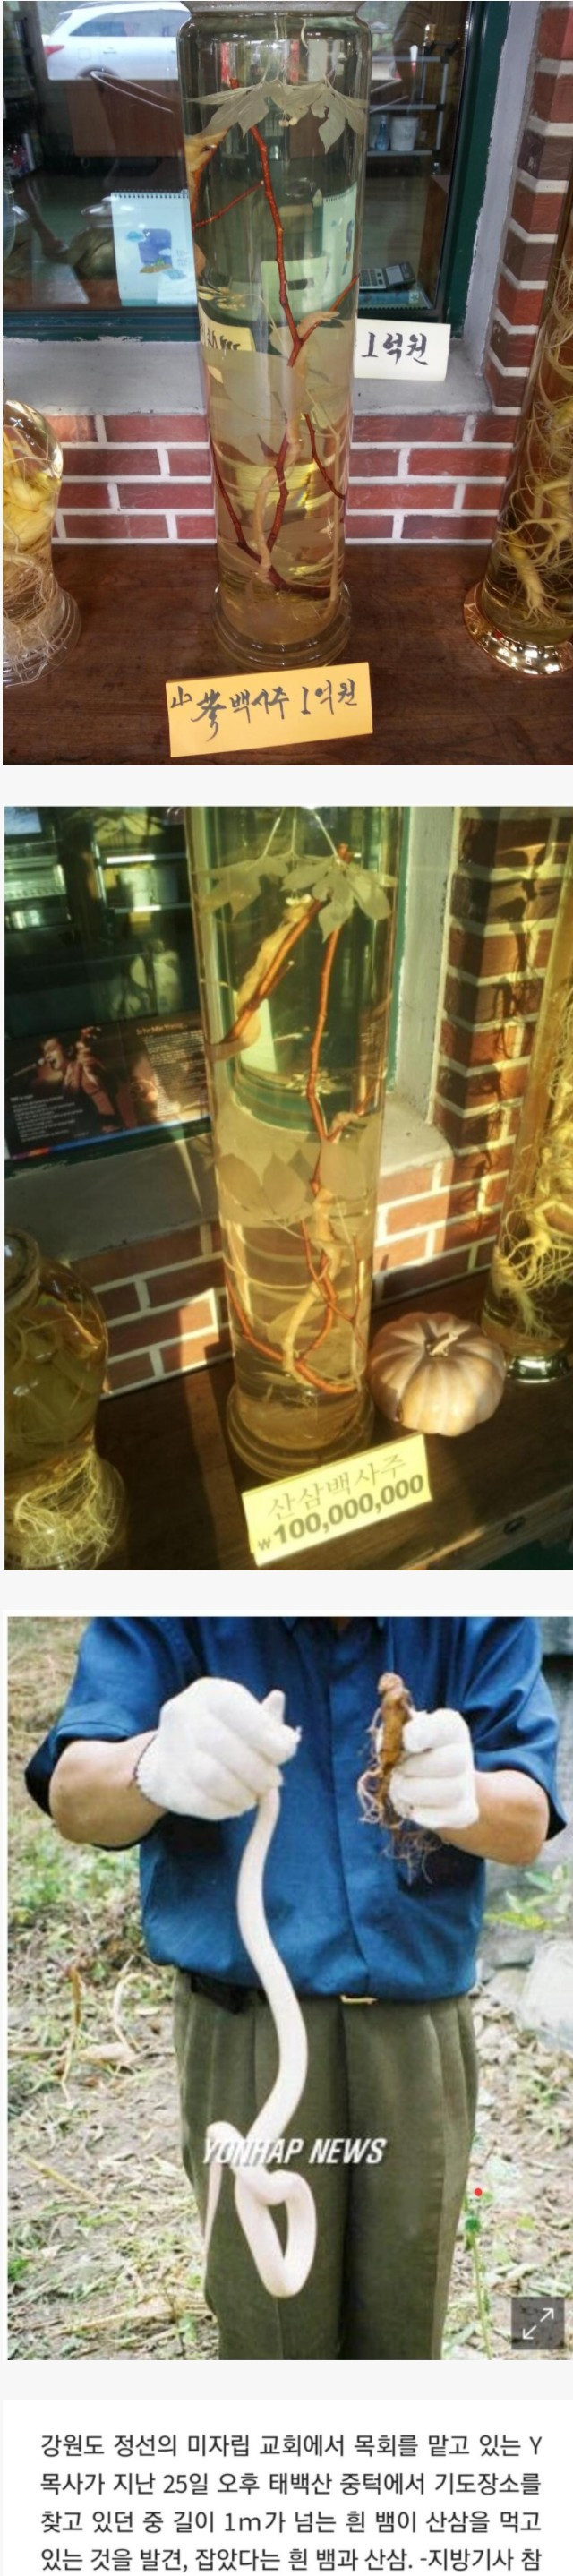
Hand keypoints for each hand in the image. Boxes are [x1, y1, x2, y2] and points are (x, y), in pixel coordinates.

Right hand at [135, 1676, 298, 1819]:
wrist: (170, 1754)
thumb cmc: (223, 1732)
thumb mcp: (247, 1717)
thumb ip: (270, 1726)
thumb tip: (289, 1739)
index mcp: (210, 1692)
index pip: (240, 1712)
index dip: (268, 1736)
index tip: (285, 1754)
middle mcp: (184, 1713)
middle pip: (228, 1747)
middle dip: (259, 1770)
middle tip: (272, 1781)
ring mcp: (170, 1748)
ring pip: (213, 1779)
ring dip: (243, 1793)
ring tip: (253, 1795)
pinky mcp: (165, 1782)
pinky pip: (201, 1802)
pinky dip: (226, 1807)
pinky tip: (235, 1804)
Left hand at [389, 1709, 479, 1831]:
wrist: (425, 1781)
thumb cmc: (406, 1752)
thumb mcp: (398, 1735)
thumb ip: (393, 1734)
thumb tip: (388, 1741)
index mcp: (449, 1727)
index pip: (446, 1726)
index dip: (426, 1732)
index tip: (408, 1740)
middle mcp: (462, 1753)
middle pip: (454, 1761)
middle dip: (418, 1767)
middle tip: (398, 1769)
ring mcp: (466, 1784)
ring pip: (454, 1791)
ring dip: (419, 1792)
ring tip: (401, 1788)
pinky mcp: (465, 1810)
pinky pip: (457, 1816)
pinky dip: (432, 1816)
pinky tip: (414, 1810)